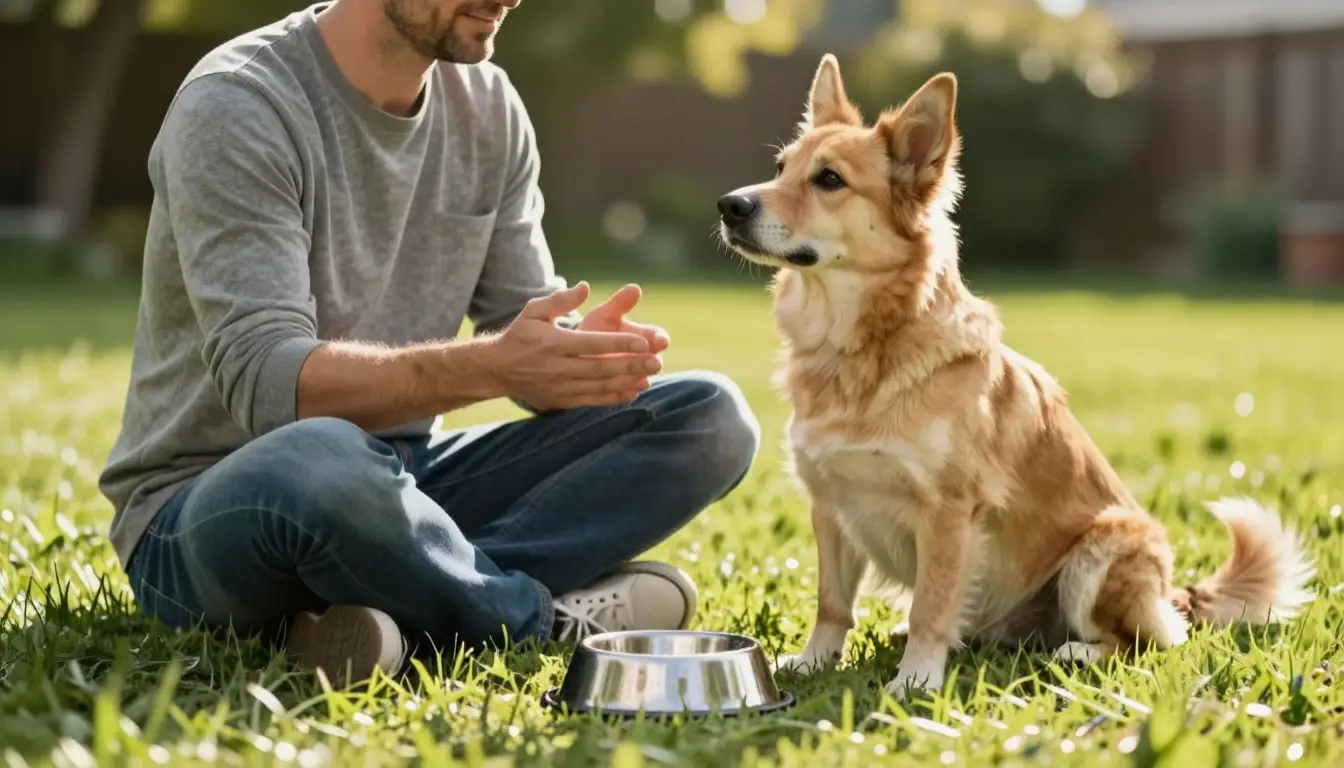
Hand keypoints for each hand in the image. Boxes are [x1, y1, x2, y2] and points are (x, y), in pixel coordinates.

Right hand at [479, 282, 662, 409]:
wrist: (497, 370)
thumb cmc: (520, 335)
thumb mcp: (534, 311)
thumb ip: (560, 300)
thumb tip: (585, 287)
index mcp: (553, 343)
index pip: (591, 344)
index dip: (618, 343)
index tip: (642, 341)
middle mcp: (557, 367)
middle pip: (600, 367)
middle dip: (631, 364)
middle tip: (657, 360)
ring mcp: (560, 387)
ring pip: (599, 386)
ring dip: (627, 381)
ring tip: (651, 374)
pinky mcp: (562, 401)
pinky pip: (593, 400)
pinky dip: (615, 397)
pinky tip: (634, 390)